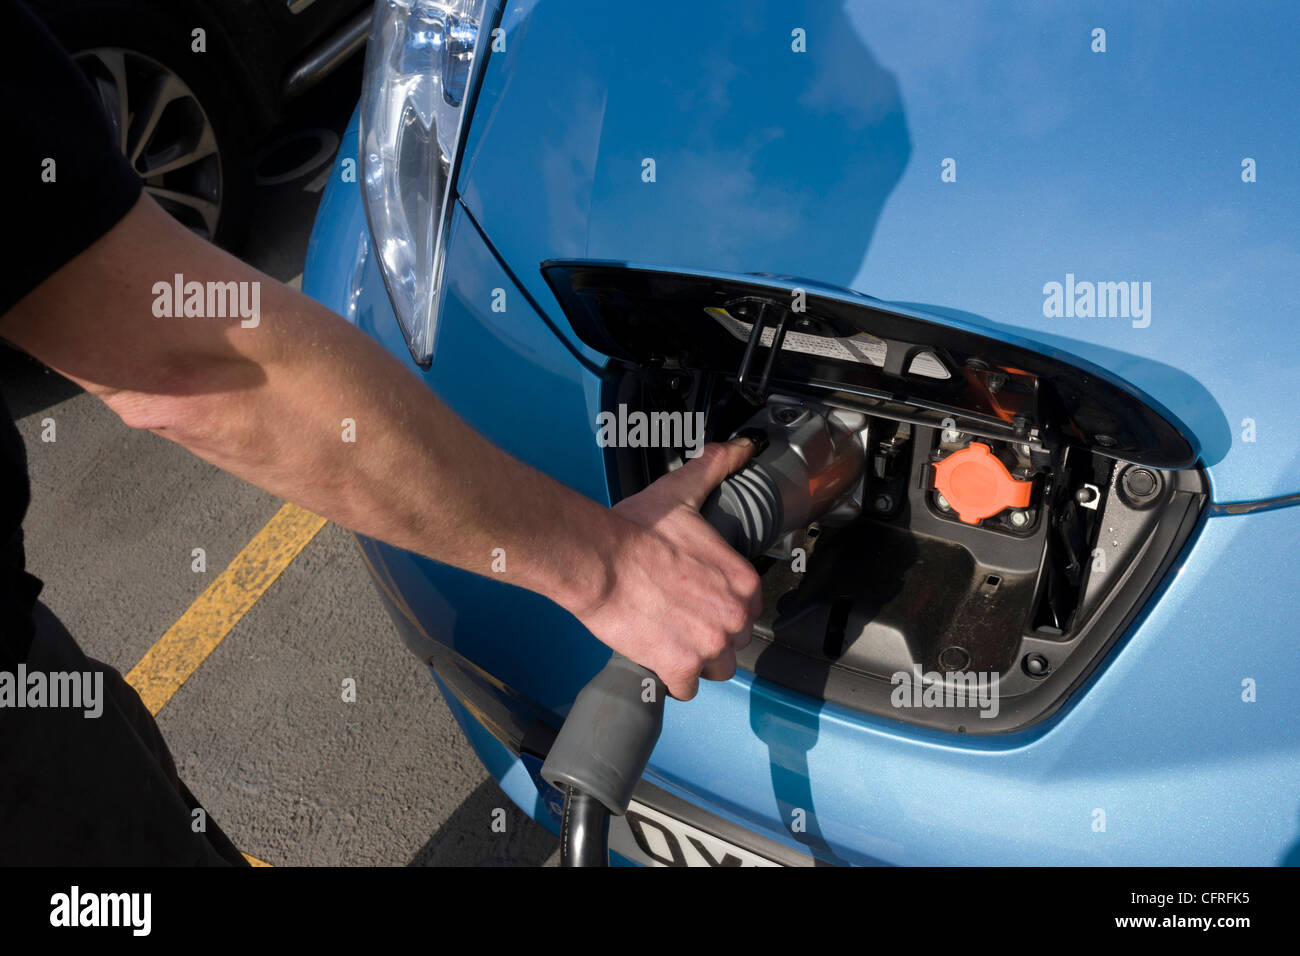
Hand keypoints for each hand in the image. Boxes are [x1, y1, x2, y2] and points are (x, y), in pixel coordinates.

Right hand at [573, 438, 762, 699]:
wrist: (598, 559)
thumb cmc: (635, 530)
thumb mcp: (683, 493)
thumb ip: (715, 469)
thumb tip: (739, 447)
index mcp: (741, 582)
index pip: (746, 610)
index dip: (721, 607)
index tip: (698, 601)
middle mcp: (732, 617)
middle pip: (732, 643)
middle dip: (709, 636)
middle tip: (679, 619)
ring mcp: (708, 646)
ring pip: (714, 669)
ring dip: (694, 661)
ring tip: (668, 640)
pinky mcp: (679, 668)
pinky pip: (685, 690)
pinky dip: (669, 680)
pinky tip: (655, 658)